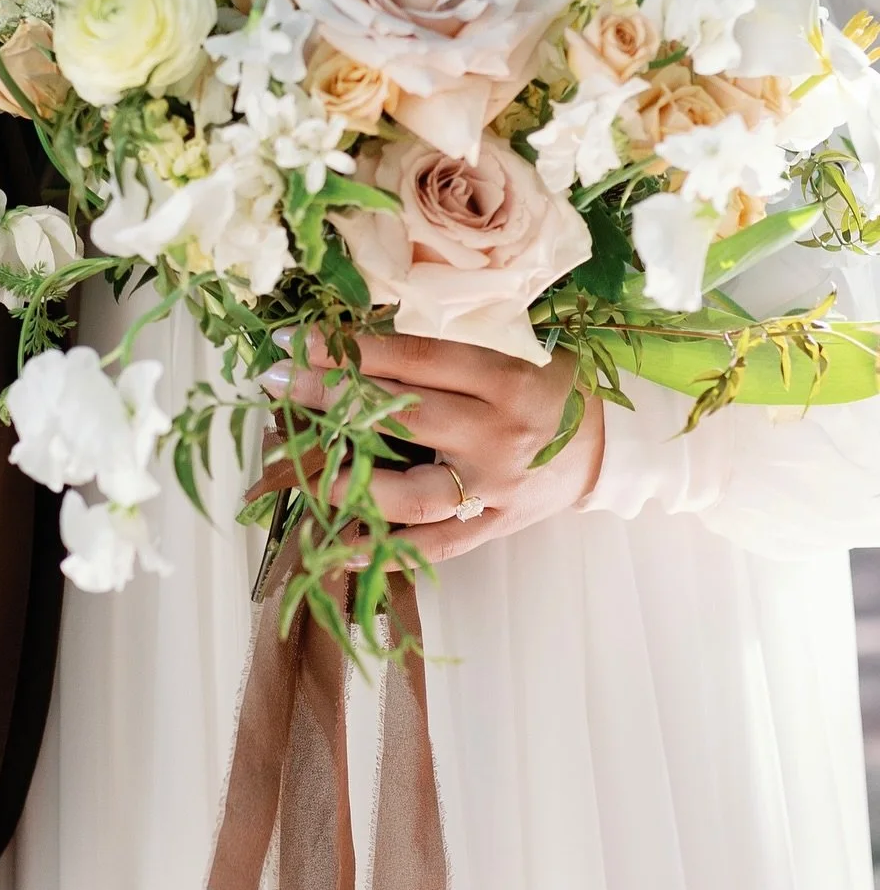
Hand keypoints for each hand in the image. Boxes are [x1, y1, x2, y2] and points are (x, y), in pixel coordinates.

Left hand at [262, 330, 605, 562]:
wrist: (611, 447)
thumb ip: (444, 357)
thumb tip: (354, 349)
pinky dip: (383, 550)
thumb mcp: (510, 354)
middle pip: (404, 417)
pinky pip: (433, 546)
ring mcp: (494, 490)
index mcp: (506, 380)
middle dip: (332, 398)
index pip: (416, 362)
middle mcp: (498, 436)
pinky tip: (334, 548)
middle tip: (278, 384)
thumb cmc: (550, 388)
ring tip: (295, 466)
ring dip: (348, 481)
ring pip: (412, 492)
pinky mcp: (493, 528)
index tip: (295, 340)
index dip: (352, 350)